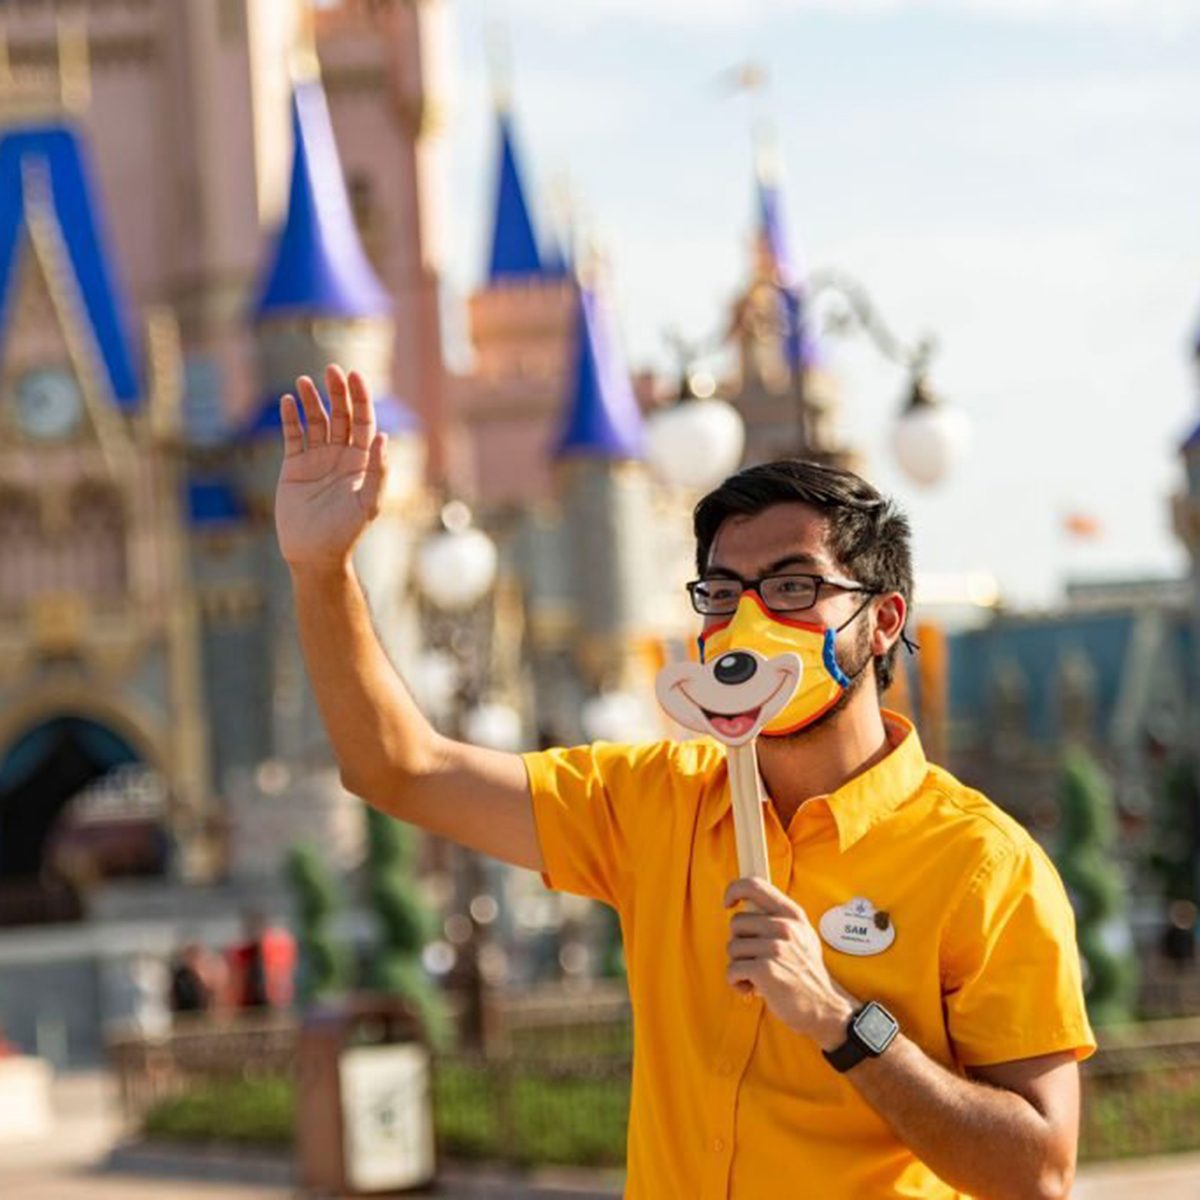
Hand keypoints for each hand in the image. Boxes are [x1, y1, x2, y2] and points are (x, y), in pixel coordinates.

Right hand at [275, 365, 388, 571]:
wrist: (314, 555)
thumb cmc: (346, 533)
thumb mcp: (368, 504)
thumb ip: (378, 472)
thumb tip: (384, 437)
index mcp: (362, 462)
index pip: (364, 422)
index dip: (360, 399)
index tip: (355, 377)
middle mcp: (341, 456)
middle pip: (341, 415)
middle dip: (337, 393)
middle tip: (331, 370)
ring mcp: (317, 459)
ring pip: (315, 422)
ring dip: (311, 401)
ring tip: (304, 381)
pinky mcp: (294, 467)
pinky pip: (292, 436)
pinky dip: (290, 418)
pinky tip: (289, 401)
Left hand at [724, 876, 857, 1049]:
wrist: (823, 1007)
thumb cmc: (806, 972)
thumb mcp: (802, 934)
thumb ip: (778, 917)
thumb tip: (746, 903)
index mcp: (791, 914)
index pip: (754, 885)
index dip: (734, 890)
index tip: (728, 903)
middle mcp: (784, 927)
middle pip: (736, 922)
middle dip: (740, 943)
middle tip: (756, 959)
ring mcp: (775, 948)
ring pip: (732, 948)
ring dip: (739, 966)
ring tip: (758, 976)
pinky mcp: (766, 970)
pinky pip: (732, 970)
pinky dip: (737, 982)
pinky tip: (752, 988)